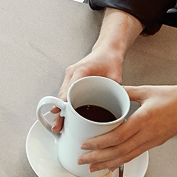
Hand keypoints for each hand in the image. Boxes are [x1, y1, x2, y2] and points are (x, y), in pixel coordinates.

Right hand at [50, 9, 140, 133]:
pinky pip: (65, 94)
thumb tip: (118, 110)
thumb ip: (115, 91)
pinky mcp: (71, 80)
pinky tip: (64, 117)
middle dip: (59, 111)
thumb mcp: (116, 75)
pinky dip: (64, 105)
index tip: (60, 113)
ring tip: (59, 125)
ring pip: (61, 95)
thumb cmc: (110, 60)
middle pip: (62, 94)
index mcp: (82, 69)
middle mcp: (72, 72)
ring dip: (59, 110)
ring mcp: (70, 76)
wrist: (107, 50)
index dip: (64, 102)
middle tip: (58, 126)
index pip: (70, 88)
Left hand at [75, 84, 176, 171]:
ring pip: (127, 156)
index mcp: (144, 119)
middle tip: (82, 160)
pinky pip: (135, 155)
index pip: (118, 136)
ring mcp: (152, 141)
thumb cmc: (173, 97)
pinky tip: (110, 163)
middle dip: (98, 158)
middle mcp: (148, 134)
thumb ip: (125, 92)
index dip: (100, 143)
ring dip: (107, 163)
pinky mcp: (154, 144)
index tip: (85, 145)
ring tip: (92, 167)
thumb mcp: (146, 90)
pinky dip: (121, 161)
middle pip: (119, 151)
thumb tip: (108, 90)